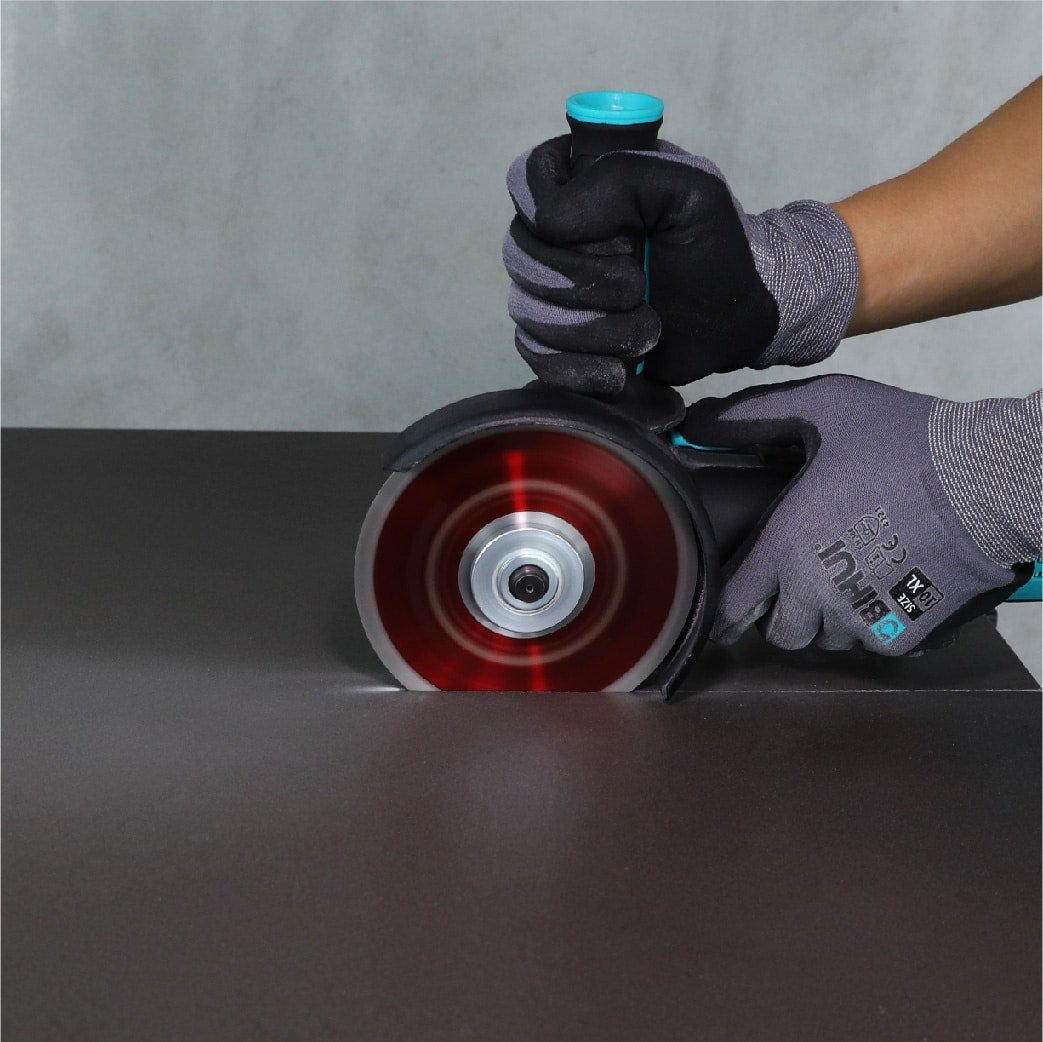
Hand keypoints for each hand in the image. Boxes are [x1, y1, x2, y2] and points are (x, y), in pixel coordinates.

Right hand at [504, 136, 858, 394]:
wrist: (733, 319)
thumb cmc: (715, 248)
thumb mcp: (689, 190)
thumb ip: (619, 178)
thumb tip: (548, 219)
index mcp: (579, 181)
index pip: (525, 183)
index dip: (556, 217)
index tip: (617, 240)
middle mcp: (553, 234)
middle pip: (520, 256)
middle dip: (584, 285)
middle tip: (640, 291)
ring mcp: (549, 291)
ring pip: (528, 313)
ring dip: (593, 333)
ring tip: (648, 334)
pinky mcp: (556, 342)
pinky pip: (538, 360)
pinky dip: (583, 372)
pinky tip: (623, 374)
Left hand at [682, 375, 1037, 654]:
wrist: (989, 479)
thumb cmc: (903, 441)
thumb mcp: (823, 409)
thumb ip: (752, 416)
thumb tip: (693, 422)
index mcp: (784, 547)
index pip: (730, 606)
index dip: (725, 608)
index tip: (732, 601)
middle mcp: (814, 594)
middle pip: (778, 633)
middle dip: (783, 612)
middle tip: (803, 577)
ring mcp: (860, 620)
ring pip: (824, 640)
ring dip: (828, 618)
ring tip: (849, 575)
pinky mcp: (902, 636)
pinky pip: (870, 644)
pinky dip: (873, 623)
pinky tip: (886, 586)